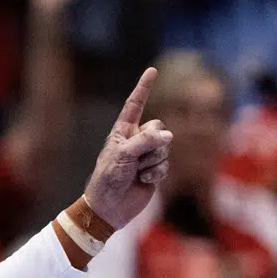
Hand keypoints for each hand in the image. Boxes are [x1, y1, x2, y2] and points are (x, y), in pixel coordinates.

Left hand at [84, 68, 173, 230]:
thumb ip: (145, 141)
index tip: (152, 70)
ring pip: (165, 147)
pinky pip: (166, 164)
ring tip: (136, 172)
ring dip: (153, 161)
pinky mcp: (155, 170)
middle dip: (152, 143)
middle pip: (158, 127)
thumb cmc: (108, 179)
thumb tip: (168, 135)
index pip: (135, 105)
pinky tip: (144, 181)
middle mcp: (136, 140)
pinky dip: (156, 173)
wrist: (109, 207)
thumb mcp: (122, 155)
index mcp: (123, 132)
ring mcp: (146, 155)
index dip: (143, 87)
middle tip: (136, 160)